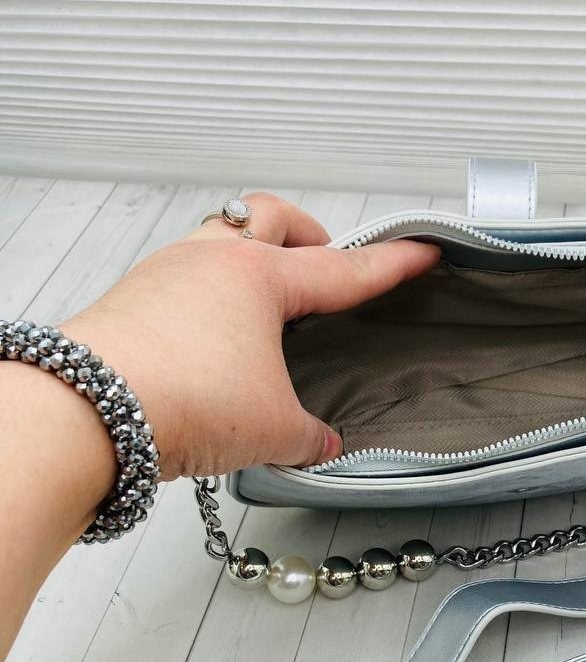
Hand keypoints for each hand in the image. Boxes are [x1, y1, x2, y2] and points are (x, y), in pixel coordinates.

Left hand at [59, 193, 440, 479]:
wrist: (89, 413)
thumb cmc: (182, 399)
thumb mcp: (273, 430)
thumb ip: (310, 435)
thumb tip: (321, 442)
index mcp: (261, 276)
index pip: (344, 268)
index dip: (391, 264)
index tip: (421, 251)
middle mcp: (211, 260)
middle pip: (270, 218)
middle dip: (306, 235)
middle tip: (323, 262)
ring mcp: (164, 274)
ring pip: (219, 242)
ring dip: (249, 263)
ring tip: (266, 309)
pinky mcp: (129, 301)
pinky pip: (182, 280)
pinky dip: (209, 298)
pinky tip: (214, 341)